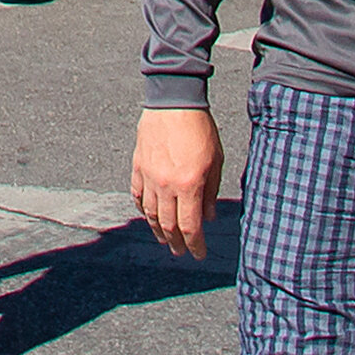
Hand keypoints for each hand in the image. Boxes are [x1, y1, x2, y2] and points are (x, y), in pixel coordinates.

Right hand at [132, 106, 225, 257]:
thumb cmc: (200, 128)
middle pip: (169, 225)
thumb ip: (211, 192)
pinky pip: (138, 194)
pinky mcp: (139, 166)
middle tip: (181, 252)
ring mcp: (150, 176)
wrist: (174, 101)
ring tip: (165, 240)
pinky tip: (148, 215)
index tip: (199, 253)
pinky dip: (143, 208)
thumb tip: (208, 217)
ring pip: (151, 214)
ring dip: (158, 231)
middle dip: (177, 243)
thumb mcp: (216, 161)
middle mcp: (167, 185)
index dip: (195, 244)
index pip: (191, 226)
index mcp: (189, 185)